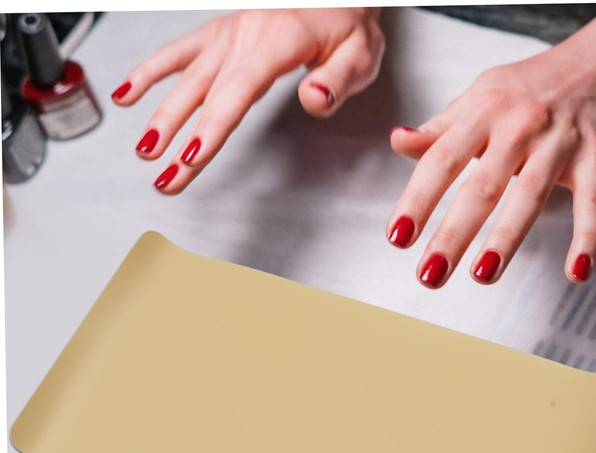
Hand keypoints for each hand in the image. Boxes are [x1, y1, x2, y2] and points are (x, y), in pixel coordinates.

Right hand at [111, 9, 384, 193]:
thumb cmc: (349, 24)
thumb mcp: (360, 54)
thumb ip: (337, 80)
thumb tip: (315, 98)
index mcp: (279, 41)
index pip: (239, 91)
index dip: (212, 126)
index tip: (191, 155)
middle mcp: (245, 35)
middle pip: (206, 94)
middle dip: (180, 138)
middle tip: (166, 176)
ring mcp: (228, 34)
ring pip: (185, 77)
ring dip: (160, 114)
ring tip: (144, 150)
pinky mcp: (219, 35)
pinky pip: (177, 52)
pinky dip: (148, 71)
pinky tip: (125, 94)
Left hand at [385, 39, 595, 288]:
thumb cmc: (532, 88)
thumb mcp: (480, 98)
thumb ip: (440, 129)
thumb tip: (398, 142)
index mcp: (484, 112)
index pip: (442, 160)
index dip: (417, 199)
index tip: (398, 236)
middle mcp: (520, 126)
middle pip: (482, 186)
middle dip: (454, 233)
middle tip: (430, 273)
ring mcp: (560, 142)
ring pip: (530, 195)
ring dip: (506, 239)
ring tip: (482, 275)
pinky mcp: (595, 158)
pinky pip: (592, 203)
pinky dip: (587, 238)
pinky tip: (577, 271)